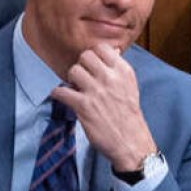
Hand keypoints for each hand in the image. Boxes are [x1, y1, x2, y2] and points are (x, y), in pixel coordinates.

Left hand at [52, 44, 156, 171]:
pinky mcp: (83, 106)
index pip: (102, 48)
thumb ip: (120, 69)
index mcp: (124, 72)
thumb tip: (115, 51)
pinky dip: (59, 94)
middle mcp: (111, 78)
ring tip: (76, 90)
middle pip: (85, 56)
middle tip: (83, 79)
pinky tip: (65, 98)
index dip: (94, 56)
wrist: (131, 142)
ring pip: (73, 70)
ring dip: (71, 80)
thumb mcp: (131, 87)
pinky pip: (61, 90)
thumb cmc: (129, 115)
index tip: (93, 66)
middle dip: (82, 67)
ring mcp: (96, 91)